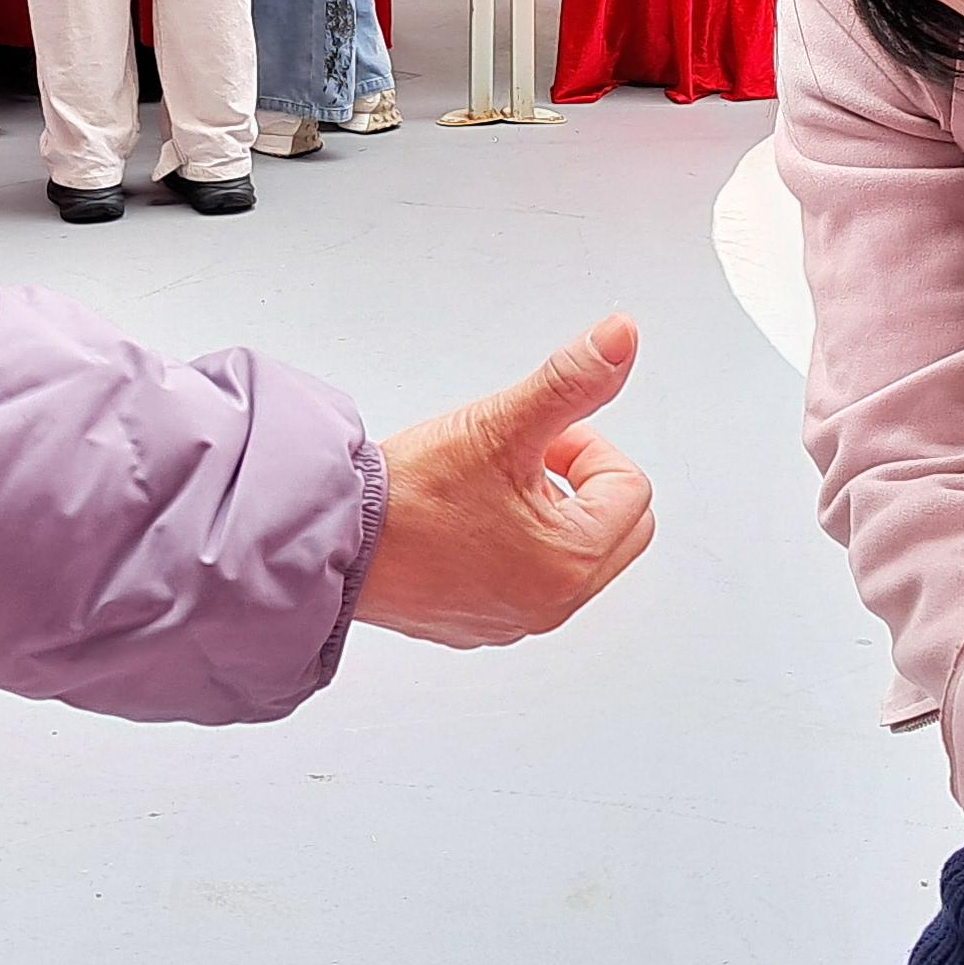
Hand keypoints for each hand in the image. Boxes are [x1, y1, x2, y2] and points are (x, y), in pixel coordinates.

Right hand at [357, 317, 650, 648]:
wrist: (334, 540)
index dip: (586, 448)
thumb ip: (570, 381)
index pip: (629, 488)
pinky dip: (515, 548)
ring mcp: (514, 622)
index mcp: (570, 562)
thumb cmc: (409, 495)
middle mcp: (550, 606)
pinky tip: (467, 522)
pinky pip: (527, 583)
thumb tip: (620, 338)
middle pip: (616, 528)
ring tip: (490, 488)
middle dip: (582, 484)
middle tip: (526, 461)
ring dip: (550, 514)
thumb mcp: (499, 423)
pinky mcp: (478, 626)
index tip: (537, 440)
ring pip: (572, 556)